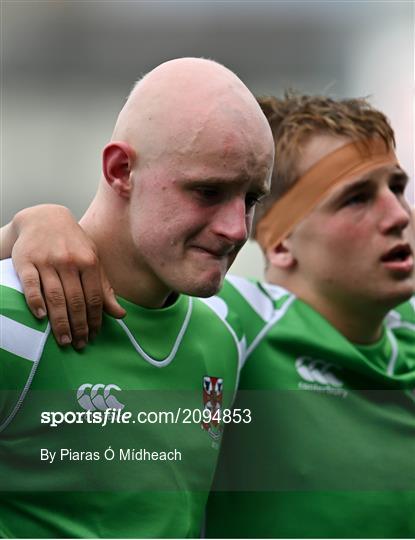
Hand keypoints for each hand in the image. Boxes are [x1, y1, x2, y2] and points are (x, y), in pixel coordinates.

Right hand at [11, 205, 124, 347]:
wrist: (43, 218)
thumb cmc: (73, 243)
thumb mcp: (93, 259)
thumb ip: (105, 287)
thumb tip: (120, 314)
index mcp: (89, 261)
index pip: (94, 297)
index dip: (95, 319)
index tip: (93, 336)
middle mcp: (69, 261)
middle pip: (76, 300)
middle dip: (79, 325)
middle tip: (79, 344)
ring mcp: (47, 261)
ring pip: (56, 297)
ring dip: (60, 322)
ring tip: (64, 340)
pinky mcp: (26, 262)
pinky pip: (32, 286)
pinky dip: (36, 303)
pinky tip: (42, 318)